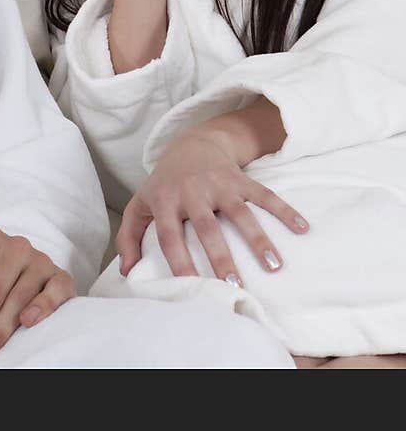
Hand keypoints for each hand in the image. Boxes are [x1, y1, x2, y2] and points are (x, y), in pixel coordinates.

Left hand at [116, 127, 308, 283]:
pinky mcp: (240, 178)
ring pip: (241, 212)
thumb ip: (128, 236)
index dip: (180, 262)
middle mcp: (192, 191)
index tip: (192, 288)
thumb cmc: (163, 184)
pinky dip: (285, 210)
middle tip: (234, 286)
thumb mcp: (139, 205)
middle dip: (221, 256)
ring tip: (274, 265)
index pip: (170, 236)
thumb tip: (127, 272)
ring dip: (258, 238)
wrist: (189, 142)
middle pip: (208, 227)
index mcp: (165, 201)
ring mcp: (218, 183)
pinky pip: (264, 194)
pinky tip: (303, 228)